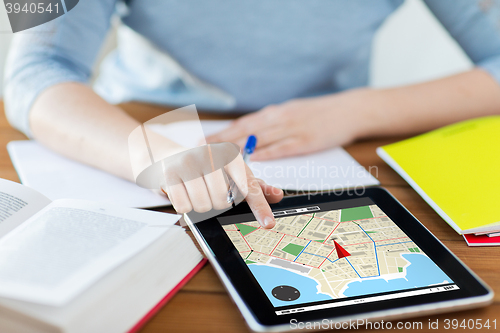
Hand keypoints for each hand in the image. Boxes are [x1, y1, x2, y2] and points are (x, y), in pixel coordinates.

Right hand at [160, 144, 282, 227]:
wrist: (173, 157)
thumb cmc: (209, 168)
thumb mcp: (234, 173)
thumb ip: (255, 187)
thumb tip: (277, 195)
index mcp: (231, 156)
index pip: (249, 188)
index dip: (260, 208)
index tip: (268, 223)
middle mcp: (211, 156)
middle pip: (223, 202)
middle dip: (217, 204)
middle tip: (211, 192)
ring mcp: (189, 163)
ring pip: (203, 206)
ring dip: (201, 206)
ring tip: (198, 191)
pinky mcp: (170, 173)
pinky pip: (183, 206)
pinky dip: (185, 205)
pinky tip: (184, 191)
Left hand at [206, 89, 376, 159]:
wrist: (350, 109)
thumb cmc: (320, 113)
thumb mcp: (293, 111)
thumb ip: (272, 121)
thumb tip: (252, 131)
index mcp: (276, 112)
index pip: (244, 123)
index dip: (223, 132)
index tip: (205, 140)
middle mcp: (280, 118)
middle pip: (246, 131)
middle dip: (222, 141)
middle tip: (202, 150)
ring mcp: (293, 129)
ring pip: (260, 140)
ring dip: (238, 149)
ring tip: (219, 158)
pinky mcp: (306, 141)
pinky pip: (283, 148)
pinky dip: (266, 154)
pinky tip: (254, 160)